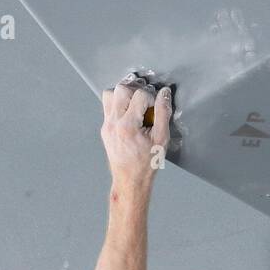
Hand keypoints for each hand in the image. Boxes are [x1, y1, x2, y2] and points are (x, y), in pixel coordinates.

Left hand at [101, 81, 171, 195]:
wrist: (130, 180)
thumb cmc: (146, 164)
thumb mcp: (161, 139)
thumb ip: (163, 113)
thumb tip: (164, 93)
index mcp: (128, 126)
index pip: (139, 95)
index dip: (151, 96)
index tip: (156, 106)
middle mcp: (113, 123)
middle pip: (121, 89)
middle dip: (136, 90)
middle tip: (146, 100)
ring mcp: (106, 125)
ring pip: (110, 94)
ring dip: (124, 94)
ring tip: (136, 104)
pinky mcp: (105, 128)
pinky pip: (107, 106)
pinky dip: (118, 103)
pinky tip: (129, 112)